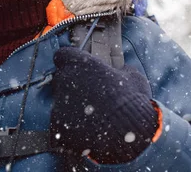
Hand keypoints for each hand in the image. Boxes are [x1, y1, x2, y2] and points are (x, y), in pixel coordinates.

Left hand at [50, 47, 157, 163]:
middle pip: (61, 78)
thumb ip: (123, 71)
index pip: (64, 55)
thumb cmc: (130, 101)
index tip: (81, 67)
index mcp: (80, 63)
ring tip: (90, 115)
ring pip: (60, 101)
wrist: (123, 135)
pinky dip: (70, 125)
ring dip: (71, 105)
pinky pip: (60, 122)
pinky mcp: (56, 124)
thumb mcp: (134, 79)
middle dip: (71, 84)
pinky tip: (86, 129)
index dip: (71, 61)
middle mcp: (64, 79)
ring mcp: (58, 103)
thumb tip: (124, 71)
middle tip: (89, 93)